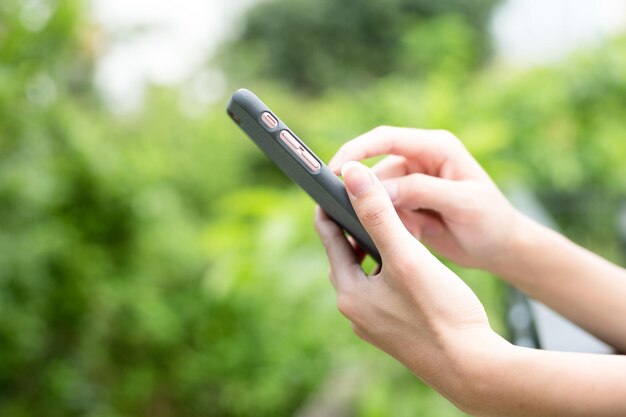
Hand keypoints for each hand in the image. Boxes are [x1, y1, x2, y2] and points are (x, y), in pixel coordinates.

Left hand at [314, 161, 507, 405]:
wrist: (473, 366)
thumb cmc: (441, 312)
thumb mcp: (407, 256)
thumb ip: (378, 214)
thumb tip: (353, 175)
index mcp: (350, 291)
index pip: (328, 235)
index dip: (333, 204)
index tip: (340, 181)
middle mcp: (355, 310)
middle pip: (346, 254)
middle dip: (356, 225)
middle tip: (370, 198)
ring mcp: (373, 322)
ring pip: (366, 271)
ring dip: (374, 247)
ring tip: (392, 224)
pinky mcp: (393, 329)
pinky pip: (382, 289)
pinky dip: (389, 268)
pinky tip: (409, 262)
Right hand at [328, 126, 524, 271]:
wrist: (502, 248)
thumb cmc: (491, 221)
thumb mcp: (462, 204)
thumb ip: (421, 191)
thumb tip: (378, 189)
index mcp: (436, 147)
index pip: (386, 139)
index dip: (357, 151)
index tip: (334, 170)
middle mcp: (420, 160)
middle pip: (376, 169)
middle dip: (370, 195)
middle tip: (369, 219)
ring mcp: (413, 182)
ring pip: (378, 195)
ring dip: (385, 215)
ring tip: (415, 232)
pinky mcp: (408, 203)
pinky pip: (385, 211)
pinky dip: (391, 225)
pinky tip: (415, 236)